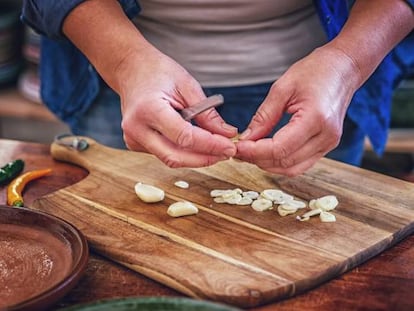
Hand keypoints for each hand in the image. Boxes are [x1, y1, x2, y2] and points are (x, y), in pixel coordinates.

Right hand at [117, 45, 237, 167]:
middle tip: (226, 152)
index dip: (210, 146)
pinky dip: (184, 152)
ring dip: (196, 157)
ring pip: (171, 159)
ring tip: (216, 148)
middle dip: (204, 159)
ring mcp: (133, 139)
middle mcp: (136, 128)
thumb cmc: (157, 72)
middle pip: (175, 157)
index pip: (184, 138)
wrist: (130, 70)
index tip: (230, 146)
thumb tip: (227, 134)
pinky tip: (197, 144)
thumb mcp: (187, 86)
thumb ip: (207, 113)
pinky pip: (165, 154)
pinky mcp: (136, 144)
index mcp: (148, 109)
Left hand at [235, 46, 359, 175]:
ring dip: (268, 165)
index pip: (279, 149)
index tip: (238, 147)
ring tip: (250, 153)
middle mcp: (326, 136)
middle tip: (238, 151)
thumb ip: (263, 117)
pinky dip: (281, 163)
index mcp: (316, 118)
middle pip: (285, 162)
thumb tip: (246, 138)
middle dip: (257, 160)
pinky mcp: (327, 146)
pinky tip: (266, 153)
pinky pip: (301, 164)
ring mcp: (329, 144)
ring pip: (292, 168)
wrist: (343, 69)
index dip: (255, 152)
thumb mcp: (282, 88)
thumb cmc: (316, 71)